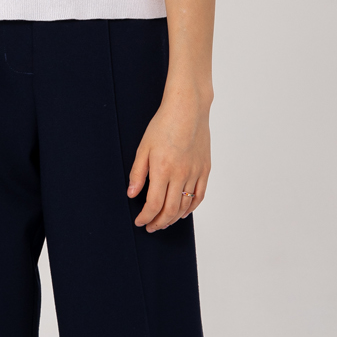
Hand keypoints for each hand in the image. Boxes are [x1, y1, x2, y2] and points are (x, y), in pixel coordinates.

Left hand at [127, 89, 210, 231]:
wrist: (188, 109)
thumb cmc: (163, 124)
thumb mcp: (143, 148)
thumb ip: (138, 174)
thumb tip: (132, 194)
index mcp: (163, 170)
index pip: (153, 205)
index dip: (145, 217)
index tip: (140, 221)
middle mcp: (181, 175)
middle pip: (170, 210)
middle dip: (159, 223)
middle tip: (151, 227)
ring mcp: (195, 173)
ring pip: (185, 206)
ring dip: (173, 218)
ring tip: (164, 221)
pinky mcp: (205, 169)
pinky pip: (199, 196)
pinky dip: (191, 208)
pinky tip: (183, 212)